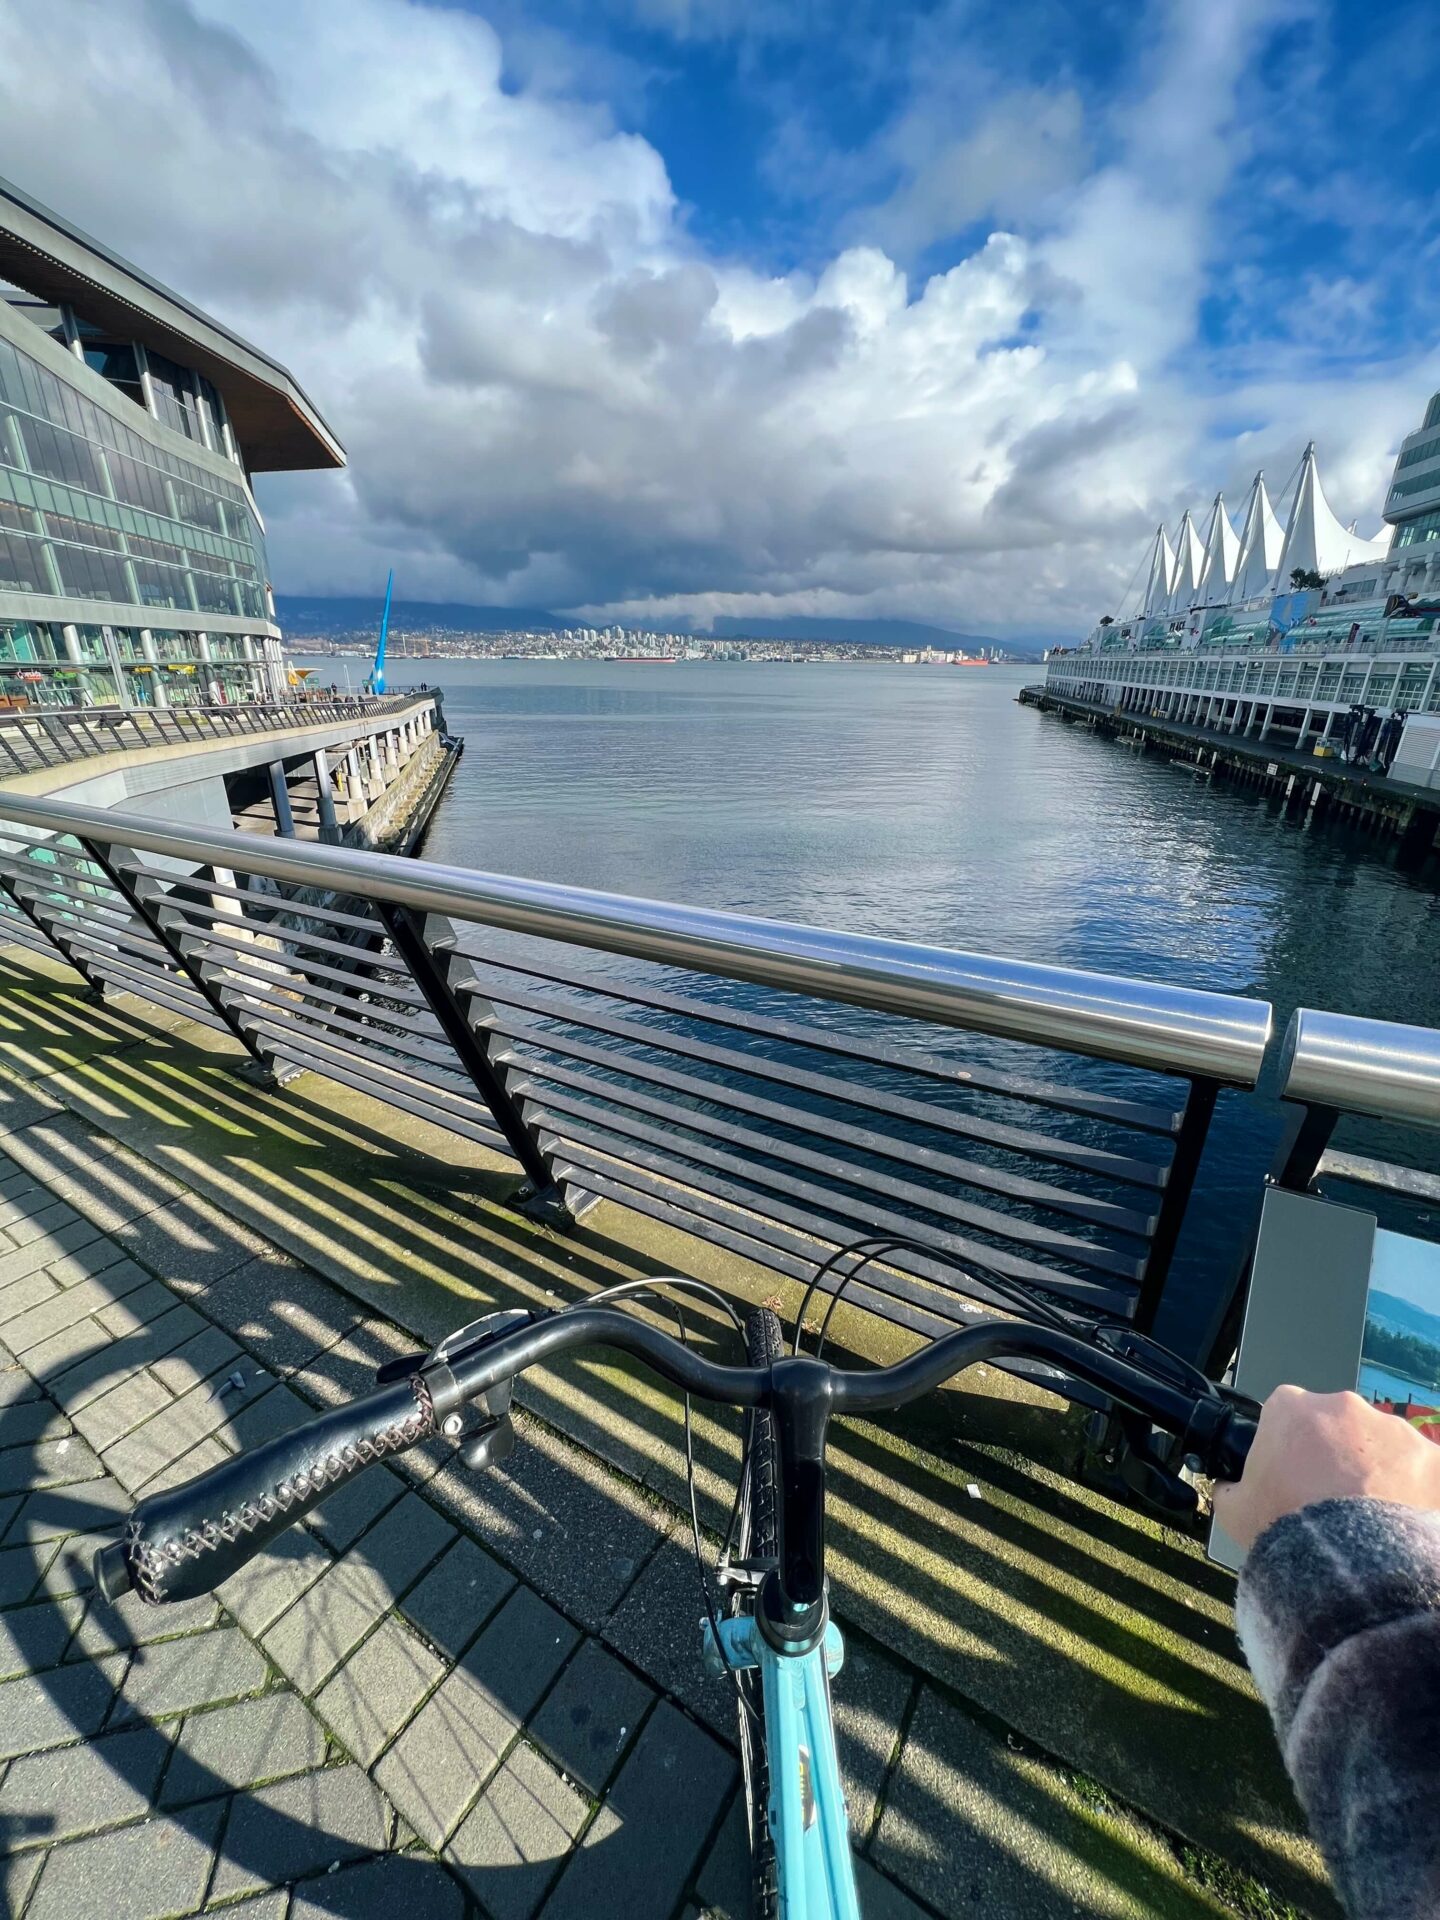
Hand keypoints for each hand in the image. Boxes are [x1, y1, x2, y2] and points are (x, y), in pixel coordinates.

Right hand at [1211, 1384, 1439, 1553]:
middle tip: (1331, 1500)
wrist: (1352, 1568)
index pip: (1285, 1414)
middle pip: (1337, 1426)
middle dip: (1336, 1456)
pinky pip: (1424, 1471)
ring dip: (1377, 1472)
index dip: (1287, 1446)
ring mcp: (1393, 1430)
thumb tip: (1229, 1488)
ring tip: (1369, 1518)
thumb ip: (1229, 1490)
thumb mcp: (1234, 1513)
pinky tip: (1401, 1522)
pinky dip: (1416, 1491)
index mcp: (1290, 1409)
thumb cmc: (1292, 1531)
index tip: (1291, 1475)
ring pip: (1383, 1447)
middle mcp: (1343, 1407)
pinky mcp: (1433, 1458)